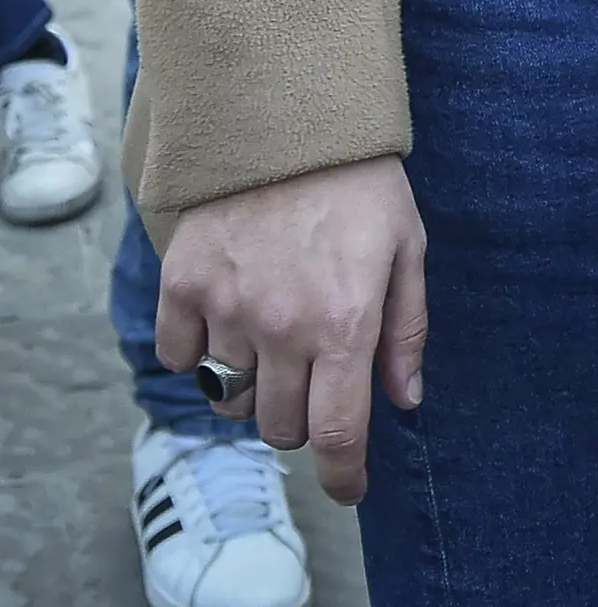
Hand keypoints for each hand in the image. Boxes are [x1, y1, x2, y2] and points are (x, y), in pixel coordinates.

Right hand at [156, 156, 425, 506]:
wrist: (289, 119)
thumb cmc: (361, 183)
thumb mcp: (406, 246)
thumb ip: (405, 329)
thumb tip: (407, 399)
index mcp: (344, 322)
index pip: (337, 432)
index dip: (344, 474)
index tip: (349, 488)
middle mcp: (282, 327)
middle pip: (280, 426)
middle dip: (301, 418)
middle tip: (314, 379)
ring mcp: (226, 310)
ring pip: (230, 399)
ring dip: (253, 388)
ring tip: (273, 340)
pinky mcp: (183, 288)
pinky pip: (180, 358)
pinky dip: (200, 353)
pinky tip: (228, 317)